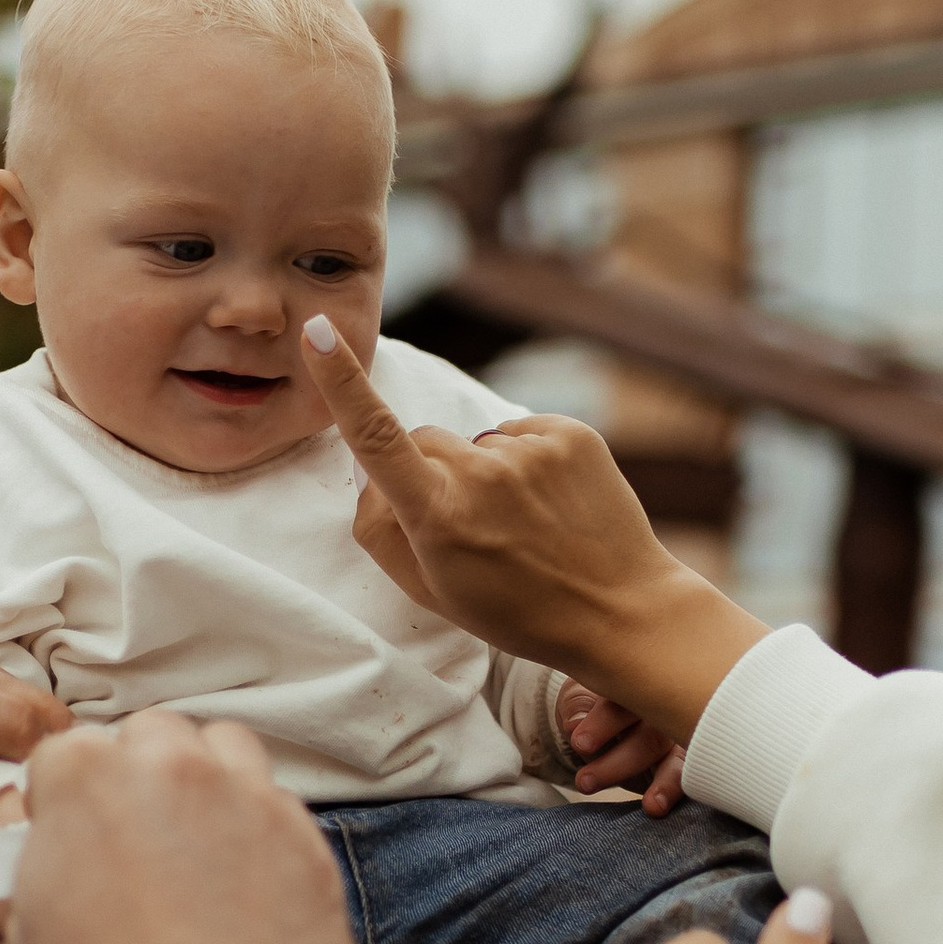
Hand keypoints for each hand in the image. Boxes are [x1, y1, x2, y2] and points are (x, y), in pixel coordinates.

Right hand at [4, 710, 357, 943]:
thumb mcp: (28, 922)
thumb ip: (41, 855)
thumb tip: (57, 840)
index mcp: (86, 776)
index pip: (65, 755)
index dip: (63, 800)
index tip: (72, 836)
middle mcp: (171, 767)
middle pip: (151, 737)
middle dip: (139, 775)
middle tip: (138, 838)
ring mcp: (248, 797)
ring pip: (226, 747)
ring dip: (207, 778)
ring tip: (198, 840)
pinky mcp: (306, 838)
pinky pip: (279, 806)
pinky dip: (259, 829)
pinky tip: (245, 882)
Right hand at [299, 318, 764, 742]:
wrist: (621, 611)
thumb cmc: (517, 612)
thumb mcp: (431, 592)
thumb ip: (381, 533)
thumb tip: (369, 478)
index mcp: (439, 517)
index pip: (376, 438)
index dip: (342, 383)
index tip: (321, 331)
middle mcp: (482, 476)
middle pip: (422, 442)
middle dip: (428, 472)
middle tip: (466, 524)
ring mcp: (530, 451)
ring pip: (474, 442)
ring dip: (483, 471)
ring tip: (520, 522)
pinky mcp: (571, 434)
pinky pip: (520, 434)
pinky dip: (524, 463)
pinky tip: (549, 505)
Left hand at [555, 683, 688, 813]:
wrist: (598, 718)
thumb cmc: (589, 703)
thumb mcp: (576, 699)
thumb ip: (576, 708)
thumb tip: (575, 723)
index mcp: (637, 683)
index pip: (626, 700)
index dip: (606, 722)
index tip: (579, 743)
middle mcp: (665, 706)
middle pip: (652, 733)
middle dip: (620, 762)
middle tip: (585, 782)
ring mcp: (677, 733)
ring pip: (677, 757)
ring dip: (663, 783)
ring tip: (651, 806)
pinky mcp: (682, 760)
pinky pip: (686, 775)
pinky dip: (675, 791)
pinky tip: (659, 807)